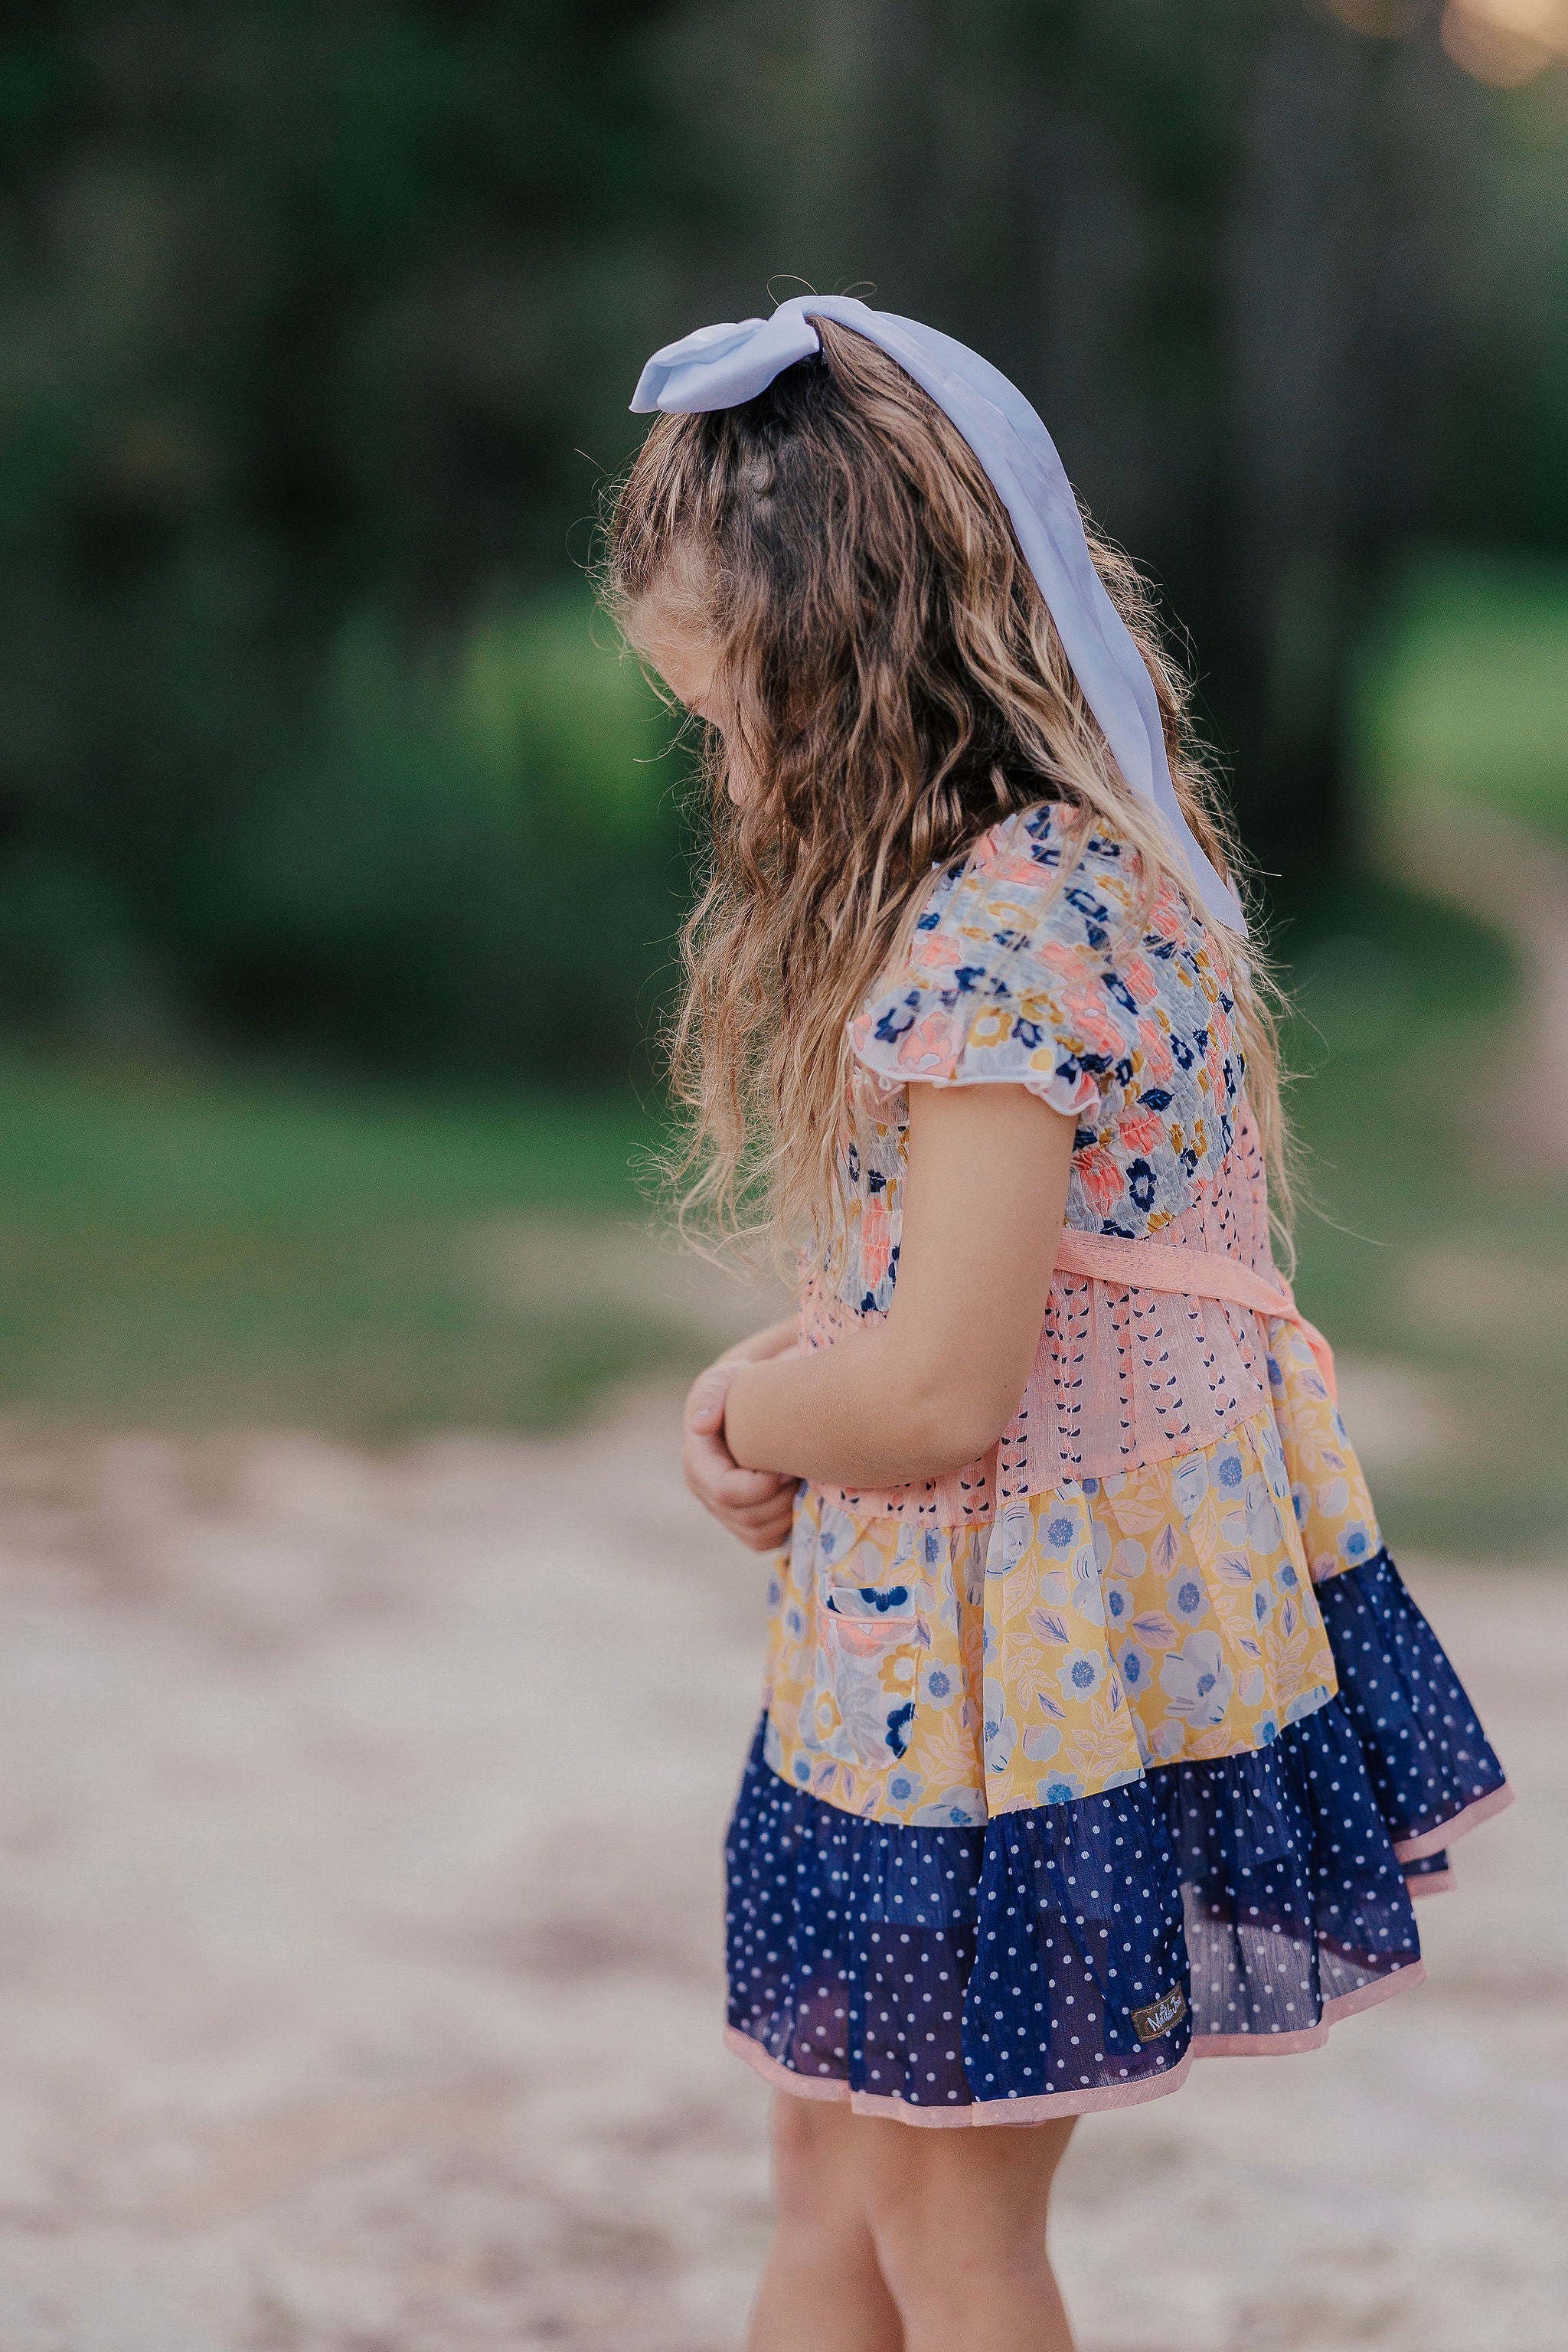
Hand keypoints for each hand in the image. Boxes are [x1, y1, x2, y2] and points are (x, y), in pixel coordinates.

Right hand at [683, 1359, 796, 1552]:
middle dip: (780, 1498)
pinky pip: (768, 1541)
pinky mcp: (745, 1526)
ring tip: (797, 1481)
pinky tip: (795, 1496)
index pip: (727, 1492)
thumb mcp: (723, 1381)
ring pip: (760, 1534)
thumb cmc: (738, 1389)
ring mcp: (725, 1514)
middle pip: (748, 1518)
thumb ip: (712, 1395)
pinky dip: (787, 1524)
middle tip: (797, 1471)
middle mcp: (706, 1495)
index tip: (785, 1466)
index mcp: (697, 1465)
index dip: (761, 1485)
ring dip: (786, 1511)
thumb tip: (701, 1425)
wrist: (751, 1408)